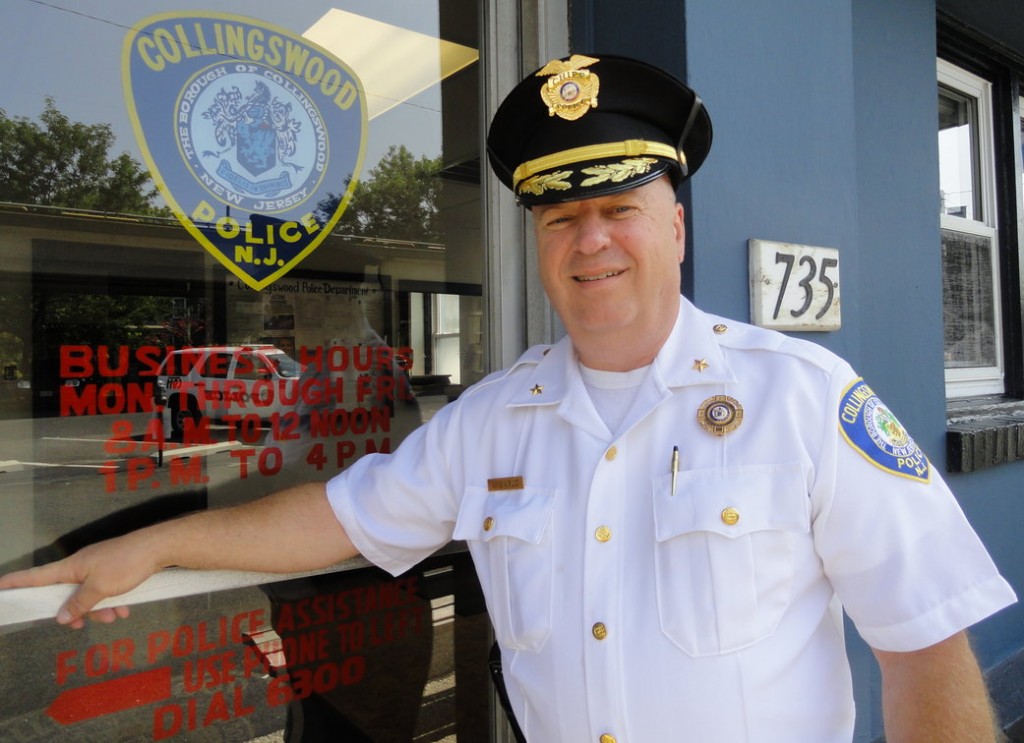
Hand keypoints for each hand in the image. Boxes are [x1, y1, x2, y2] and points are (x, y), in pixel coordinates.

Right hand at [0, 530, 162, 627]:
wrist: (160, 548)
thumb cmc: (127, 563)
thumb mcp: (100, 588)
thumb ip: (79, 604)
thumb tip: (61, 616)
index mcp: (72, 566)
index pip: (37, 576)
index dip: (17, 582)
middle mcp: (82, 565)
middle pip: (66, 593)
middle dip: (75, 611)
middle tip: (80, 625)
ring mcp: (99, 566)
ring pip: (89, 594)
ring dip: (99, 609)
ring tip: (114, 617)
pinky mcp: (115, 569)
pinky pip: (106, 590)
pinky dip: (112, 601)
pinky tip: (125, 609)